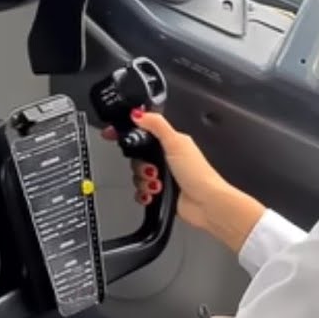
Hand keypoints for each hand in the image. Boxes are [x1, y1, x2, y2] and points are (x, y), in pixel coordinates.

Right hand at [102, 110, 263, 250]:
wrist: (206, 204)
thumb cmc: (198, 173)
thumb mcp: (176, 142)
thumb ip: (156, 125)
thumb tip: (138, 113)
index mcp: (171, 143)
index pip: (144, 134)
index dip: (128, 134)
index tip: (112, 135)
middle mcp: (167, 159)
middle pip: (137, 157)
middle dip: (140, 166)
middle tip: (152, 169)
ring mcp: (164, 177)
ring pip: (138, 175)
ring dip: (144, 181)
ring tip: (157, 184)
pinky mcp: (162, 193)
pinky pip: (141, 192)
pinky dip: (144, 194)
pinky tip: (153, 194)